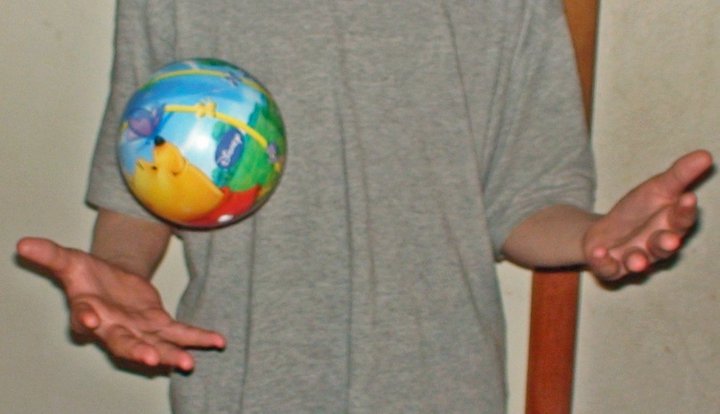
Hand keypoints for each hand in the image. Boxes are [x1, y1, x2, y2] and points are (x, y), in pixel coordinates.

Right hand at [16, 237, 225, 370]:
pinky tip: (217, 343)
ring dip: (171, 353)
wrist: (109, 279)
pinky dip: (198, 338)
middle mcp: (113, 328)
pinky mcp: (159, 324)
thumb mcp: (70, 260)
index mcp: (87, 313)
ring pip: (155, 344)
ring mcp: (138, 329)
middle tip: (151, 359)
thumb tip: (23, 243)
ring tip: (187, 363)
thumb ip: (50, 255)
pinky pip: (180, 333)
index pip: (84, 319)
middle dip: (137, 350)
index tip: (91, 320)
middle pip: (123, 342)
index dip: (86, 320)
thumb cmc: (87, 275)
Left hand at [583, 150, 712, 280]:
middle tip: (671, 239)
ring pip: (639, 262)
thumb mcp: (657, 189)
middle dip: (667, 243)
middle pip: (664, 246)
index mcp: (670, 225)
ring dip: (638, 260)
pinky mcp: (610, 267)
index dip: (685, 210)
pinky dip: (603, 261)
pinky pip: (608, 268)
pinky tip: (599, 252)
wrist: (604, 233)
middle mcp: (655, 246)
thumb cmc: (638, 211)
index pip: (681, 218)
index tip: (688, 197)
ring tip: (637, 259)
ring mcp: (633, 258)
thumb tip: (706, 154)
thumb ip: (680, 175)